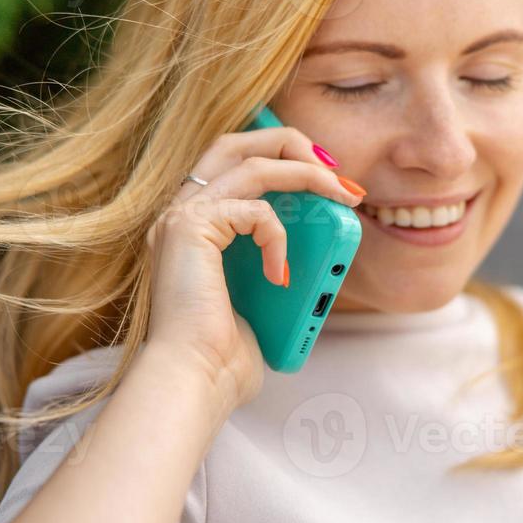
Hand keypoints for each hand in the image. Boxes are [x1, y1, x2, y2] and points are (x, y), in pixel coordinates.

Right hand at [142, 123, 363, 420]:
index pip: (235, 165)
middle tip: (334, 166)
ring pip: (251, 162)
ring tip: (342, 195)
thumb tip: (312, 264)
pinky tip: (281, 274)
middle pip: (236, 142)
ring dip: (305, 173)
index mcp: (195, 227)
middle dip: (290, 143)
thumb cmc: (223, 357)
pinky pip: (255, 210)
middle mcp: (181, 214)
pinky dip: (279, 237)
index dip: (282, 158)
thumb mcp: (262, 300)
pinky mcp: (189, 228)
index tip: (327, 176)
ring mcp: (181, 218)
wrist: (194, 380)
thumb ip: (276, 270)